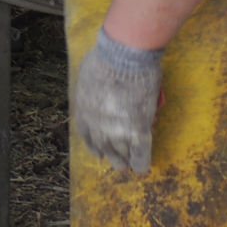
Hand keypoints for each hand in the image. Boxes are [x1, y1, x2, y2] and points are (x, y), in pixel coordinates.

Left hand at [73, 26, 162, 174]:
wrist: (124, 57)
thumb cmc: (107, 57)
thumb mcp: (89, 75)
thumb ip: (93, 89)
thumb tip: (99, 91)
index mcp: (83, 108)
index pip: (87, 134)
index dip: (94, 144)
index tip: (99, 152)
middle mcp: (96, 124)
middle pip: (103, 147)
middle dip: (111, 156)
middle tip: (117, 162)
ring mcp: (117, 129)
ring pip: (121, 154)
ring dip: (125, 161)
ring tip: (128, 166)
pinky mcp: (138, 130)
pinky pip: (140, 154)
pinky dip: (142, 162)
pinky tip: (143, 169)